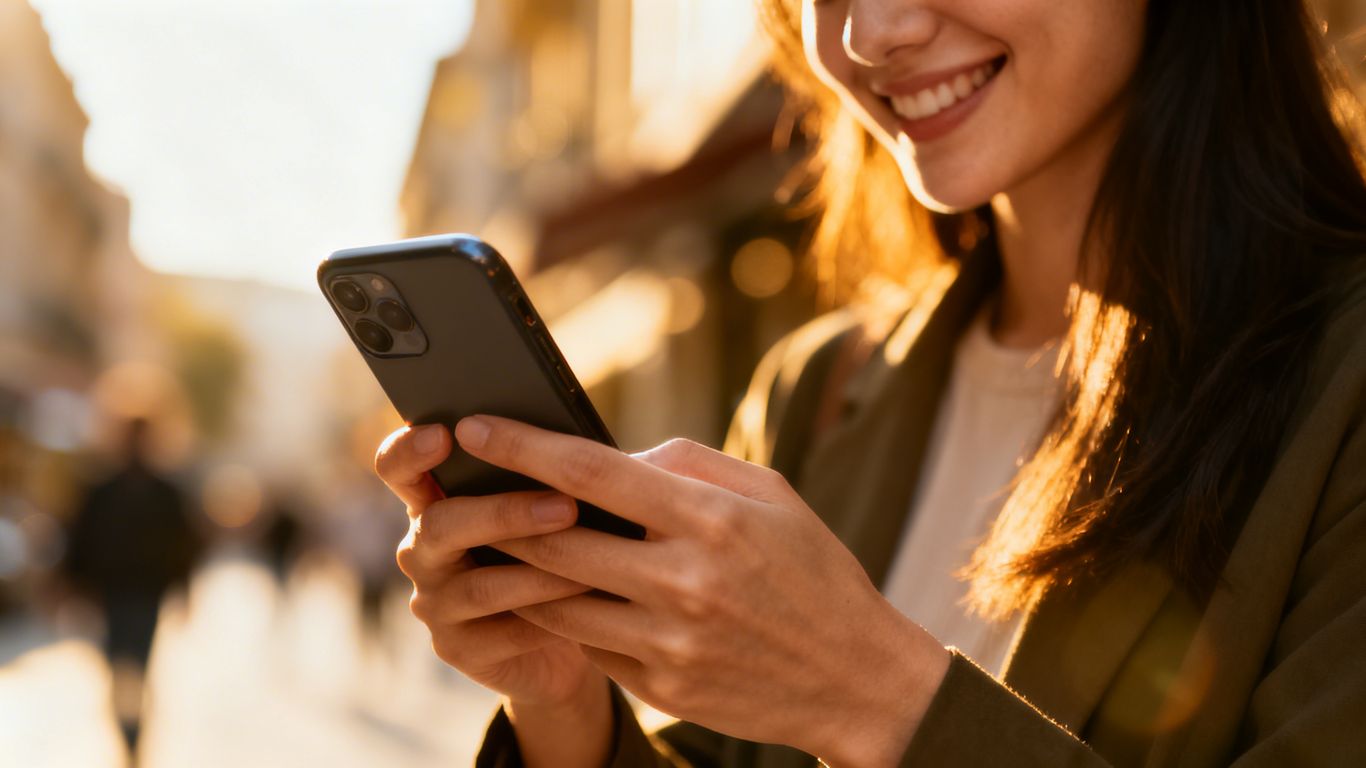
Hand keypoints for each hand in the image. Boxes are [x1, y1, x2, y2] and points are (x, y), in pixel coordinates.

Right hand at [373, 424, 613, 767]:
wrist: (582, 629)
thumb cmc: (570, 547)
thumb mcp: (561, 503)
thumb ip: (557, 475)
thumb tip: (598, 447)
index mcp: (437, 499)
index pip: (399, 468)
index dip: (410, 450)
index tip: (445, 434)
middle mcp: (423, 550)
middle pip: (440, 524)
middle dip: (505, 513)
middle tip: (566, 506)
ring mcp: (435, 603)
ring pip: (478, 585)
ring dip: (541, 571)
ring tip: (595, 562)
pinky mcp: (458, 649)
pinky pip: (502, 632)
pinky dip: (549, 618)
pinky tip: (589, 607)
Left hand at [454, 416, 950, 767]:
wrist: (855, 678)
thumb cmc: (812, 571)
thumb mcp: (770, 494)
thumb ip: (688, 465)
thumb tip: (613, 458)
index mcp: (709, 519)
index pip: (590, 472)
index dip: (522, 445)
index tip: (475, 426)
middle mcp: (682, 581)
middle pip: (555, 539)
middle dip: (501, 512)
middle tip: (469, 490)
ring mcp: (668, 642)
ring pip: (556, 599)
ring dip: (519, 570)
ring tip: (496, 545)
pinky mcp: (662, 687)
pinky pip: (588, 644)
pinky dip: (563, 615)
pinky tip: (553, 595)